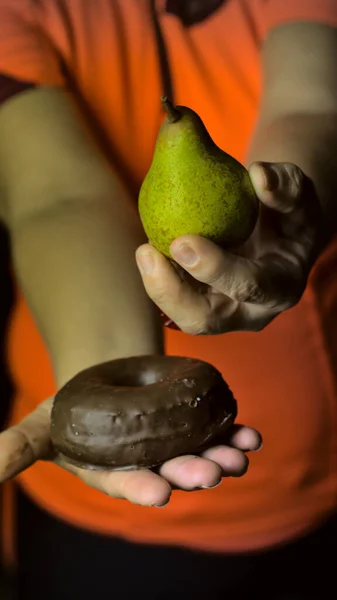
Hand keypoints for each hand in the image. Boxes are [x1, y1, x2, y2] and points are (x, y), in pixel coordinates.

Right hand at [0, 398, 260, 506]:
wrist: (100, 381)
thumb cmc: (69, 410)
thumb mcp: (40, 428)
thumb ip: (16, 450)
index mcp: (111, 472)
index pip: (125, 484)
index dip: (139, 488)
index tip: (157, 494)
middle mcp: (147, 465)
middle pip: (170, 472)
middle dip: (189, 474)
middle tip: (208, 475)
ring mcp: (174, 447)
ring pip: (200, 456)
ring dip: (220, 458)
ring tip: (237, 456)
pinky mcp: (192, 426)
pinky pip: (216, 432)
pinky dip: (235, 434)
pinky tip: (250, 435)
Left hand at [136, 162, 322, 333]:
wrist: (280, 233)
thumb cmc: (289, 210)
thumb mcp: (299, 192)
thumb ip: (285, 184)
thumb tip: (259, 174)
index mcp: (282, 287)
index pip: (250, 286)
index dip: (216, 269)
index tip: (182, 241)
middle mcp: (252, 311)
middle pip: (206, 320)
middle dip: (172, 292)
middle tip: (148, 253)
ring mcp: (224, 313)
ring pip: (183, 316)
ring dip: (158, 286)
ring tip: (145, 251)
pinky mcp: (203, 307)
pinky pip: (175, 300)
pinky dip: (159, 278)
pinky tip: (148, 251)